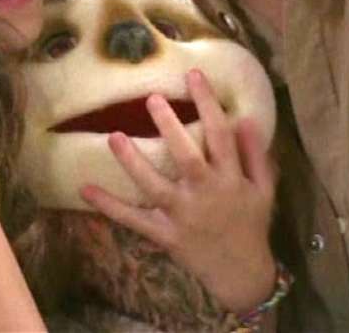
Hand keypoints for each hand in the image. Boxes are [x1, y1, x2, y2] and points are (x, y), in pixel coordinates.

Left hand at [81, 68, 276, 315]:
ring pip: (155, 186)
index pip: (220, 135)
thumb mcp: (264, 189)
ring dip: (133, 162)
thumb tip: (245, 118)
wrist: (242, 274)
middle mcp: (205, 194)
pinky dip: (110, 206)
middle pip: (186, 156)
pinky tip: (85, 189)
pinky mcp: (165, 235)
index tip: (194, 75)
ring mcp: (183, 215)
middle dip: (170, 127)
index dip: (208, 104)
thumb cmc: (252, 225)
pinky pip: (134, 219)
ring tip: (114, 136)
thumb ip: (255, 154)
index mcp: (230, 179)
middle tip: (151, 98)